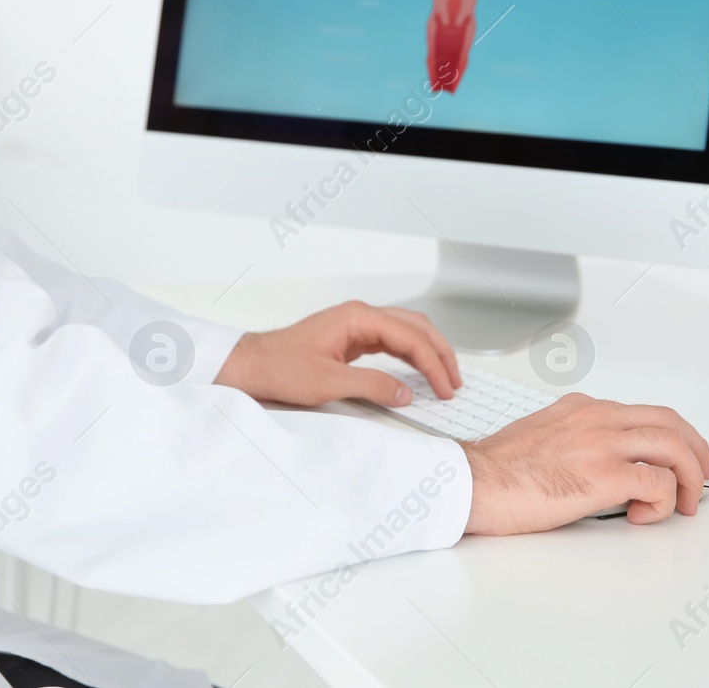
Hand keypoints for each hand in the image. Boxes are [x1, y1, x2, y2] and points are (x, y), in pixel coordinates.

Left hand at [214, 301, 461, 407]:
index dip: (434, 364)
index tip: (445, 388)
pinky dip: (411, 355)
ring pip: (407, 332)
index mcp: (358, 317)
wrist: (254, 365)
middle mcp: (360, 316)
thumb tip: (406, 392)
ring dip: (428, 352)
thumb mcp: (328, 383)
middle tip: (455, 382)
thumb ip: (372, 386)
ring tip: (444, 377)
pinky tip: (418, 371)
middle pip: (416, 327)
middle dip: (440, 353)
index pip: (411, 337)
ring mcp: (357, 325)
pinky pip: (392, 342)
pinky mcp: (353, 338)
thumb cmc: (280, 367)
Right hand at [461, 395, 708, 533]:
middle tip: (703, 475)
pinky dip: (662, 501)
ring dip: (690, 476)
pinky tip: (643, 515)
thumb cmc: (498, 470)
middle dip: (696, 450)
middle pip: (670, 422)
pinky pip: (658, 482)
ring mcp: (602, 443)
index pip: (643, 412)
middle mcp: (597, 418)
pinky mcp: (604, 475)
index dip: (672, 435)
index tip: (679, 455)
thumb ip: (573, 436)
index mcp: (582, 408)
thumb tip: (595, 459)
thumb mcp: (541, 434)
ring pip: (673, 447)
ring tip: (684, 502)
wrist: (474, 483)